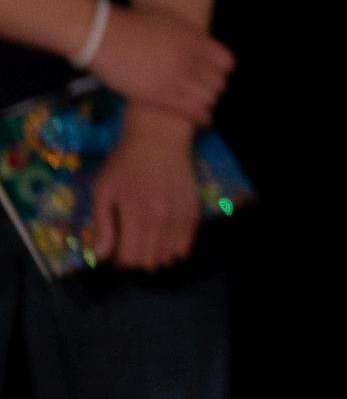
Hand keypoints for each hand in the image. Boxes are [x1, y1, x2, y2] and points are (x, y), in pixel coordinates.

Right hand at [87, 6, 231, 123]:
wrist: (104, 35)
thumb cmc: (132, 23)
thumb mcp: (170, 20)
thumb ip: (189, 35)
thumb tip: (199, 45)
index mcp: (197, 39)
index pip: (226, 62)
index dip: (222, 72)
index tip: (215, 76)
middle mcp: (192, 58)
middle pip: (219, 83)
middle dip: (214, 90)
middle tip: (205, 94)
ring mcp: (178, 76)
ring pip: (209, 98)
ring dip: (207, 103)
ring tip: (200, 107)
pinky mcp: (161, 94)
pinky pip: (193, 110)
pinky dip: (202, 117)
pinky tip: (204, 120)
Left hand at [90, 109, 203, 270]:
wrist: (159, 136)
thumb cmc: (125, 162)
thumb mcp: (103, 190)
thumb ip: (102, 225)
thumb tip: (101, 256)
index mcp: (136, 215)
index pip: (130, 258)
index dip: (119, 261)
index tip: (115, 251)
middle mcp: (162, 220)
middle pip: (150, 261)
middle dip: (136, 260)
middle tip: (129, 244)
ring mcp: (180, 216)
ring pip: (169, 256)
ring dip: (155, 255)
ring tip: (146, 241)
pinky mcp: (193, 210)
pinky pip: (186, 244)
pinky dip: (174, 249)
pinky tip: (164, 238)